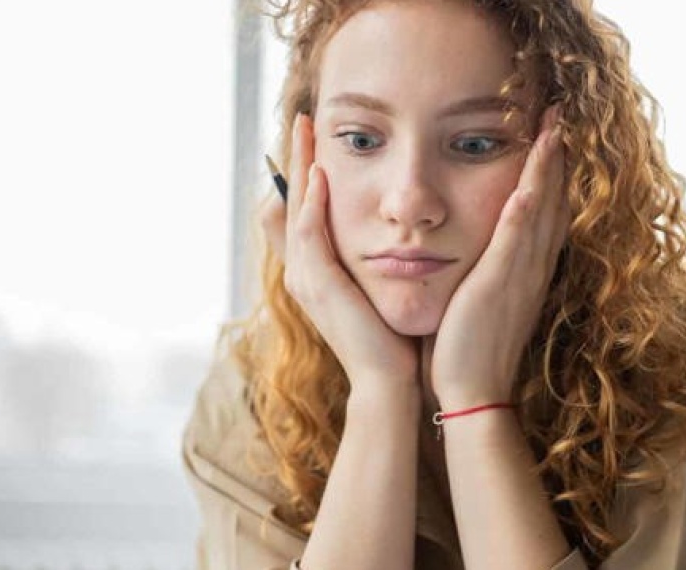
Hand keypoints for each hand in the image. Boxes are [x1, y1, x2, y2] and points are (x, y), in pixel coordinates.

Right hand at [262, 115, 418, 393]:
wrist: (389, 383)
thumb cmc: (391, 340)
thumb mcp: (379, 290)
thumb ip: (375, 261)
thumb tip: (394, 236)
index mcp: (315, 271)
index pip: (303, 209)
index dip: (304, 172)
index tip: (317, 137)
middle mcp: (302, 271)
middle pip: (291, 201)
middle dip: (296, 158)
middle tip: (302, 118)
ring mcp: (305, 278)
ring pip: (295, 209)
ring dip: (299, 168)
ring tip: (305, 131)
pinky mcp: (318, 286)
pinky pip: (309, 234)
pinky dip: (312, 203)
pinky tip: (319, 175)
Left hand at [428, 105, 569, 409]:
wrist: (472, 394)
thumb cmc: (467, 352)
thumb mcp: (480, 302)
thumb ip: (482, 272)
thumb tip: (471, 251)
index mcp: (525, 272)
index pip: (544, 213)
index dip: (550, 174)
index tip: (551, 138)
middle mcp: (531, 269)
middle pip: (552, 203)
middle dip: (556, 158)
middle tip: (560, 116)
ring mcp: (518, 276)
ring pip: (540, 212)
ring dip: (547, 169)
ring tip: (552, 127)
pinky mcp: (498, 287)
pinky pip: (515, 242)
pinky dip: (524, 211)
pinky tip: (528, 183)